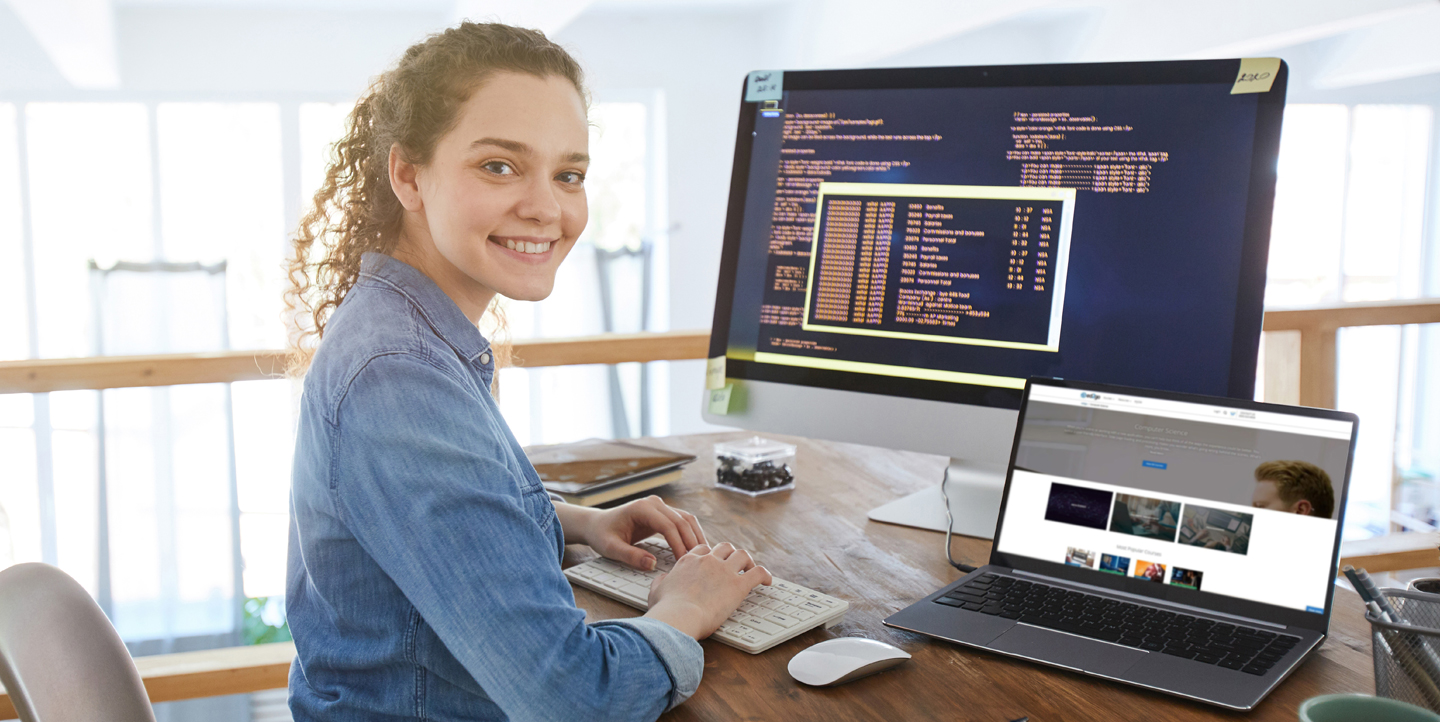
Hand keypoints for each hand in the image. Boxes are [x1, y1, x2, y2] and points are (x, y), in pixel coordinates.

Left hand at [578, 496, 706, 570]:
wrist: (597, 524)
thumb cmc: (602, 534)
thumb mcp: (611, 548)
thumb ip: (630, 556)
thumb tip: (652, 564)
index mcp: (641, 508)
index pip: (668, 525)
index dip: (678, 544)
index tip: (684, 561)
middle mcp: (654, 504)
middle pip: (682, 521)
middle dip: (692, 541)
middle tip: (700, 561)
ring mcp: (660, 506)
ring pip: (686, 519)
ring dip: (696, 536)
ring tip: (704, 555)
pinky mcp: (663, 513)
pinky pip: (682, 522)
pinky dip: (691, 534)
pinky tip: (697, 548)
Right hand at [645, 542, 772, 639]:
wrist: (679, 617)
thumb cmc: (666, 609)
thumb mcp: (656, 591)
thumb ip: (661, 581)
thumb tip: (663, 579)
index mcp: (689, 561)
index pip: (703, 549)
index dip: (710, 555)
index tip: (714, 562)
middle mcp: (707, 561)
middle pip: (725, 547)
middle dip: (731, 554)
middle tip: (735, 564)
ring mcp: (724, 571)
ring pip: (742, 555)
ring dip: (748, 561)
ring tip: (751, 570)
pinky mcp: (738, 585)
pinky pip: (758, 573)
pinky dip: (765, 575)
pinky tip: (767, 581)